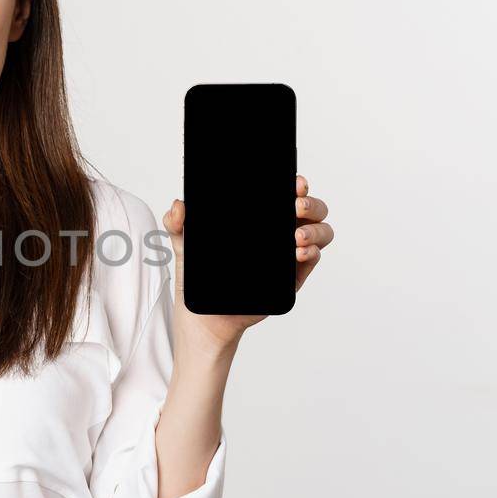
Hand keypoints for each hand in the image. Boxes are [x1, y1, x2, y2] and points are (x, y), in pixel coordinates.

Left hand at [161, 174, 332, 345]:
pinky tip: (297, 252)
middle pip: (312, 209)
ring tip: (296, 235)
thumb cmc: (198, 275)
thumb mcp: (184, 243)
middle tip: (295, 205)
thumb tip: (179, 206)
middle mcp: (279, 232)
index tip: (294, 182)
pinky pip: (313, 260)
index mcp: (260, 217)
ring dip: (315, 229)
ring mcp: (288, 254)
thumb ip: (176, 223)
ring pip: (320, 232)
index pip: (285, 193)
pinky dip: (311, 253)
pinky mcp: (292, 277)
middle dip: (311, 203)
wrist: (203, 315)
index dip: (296, 184)